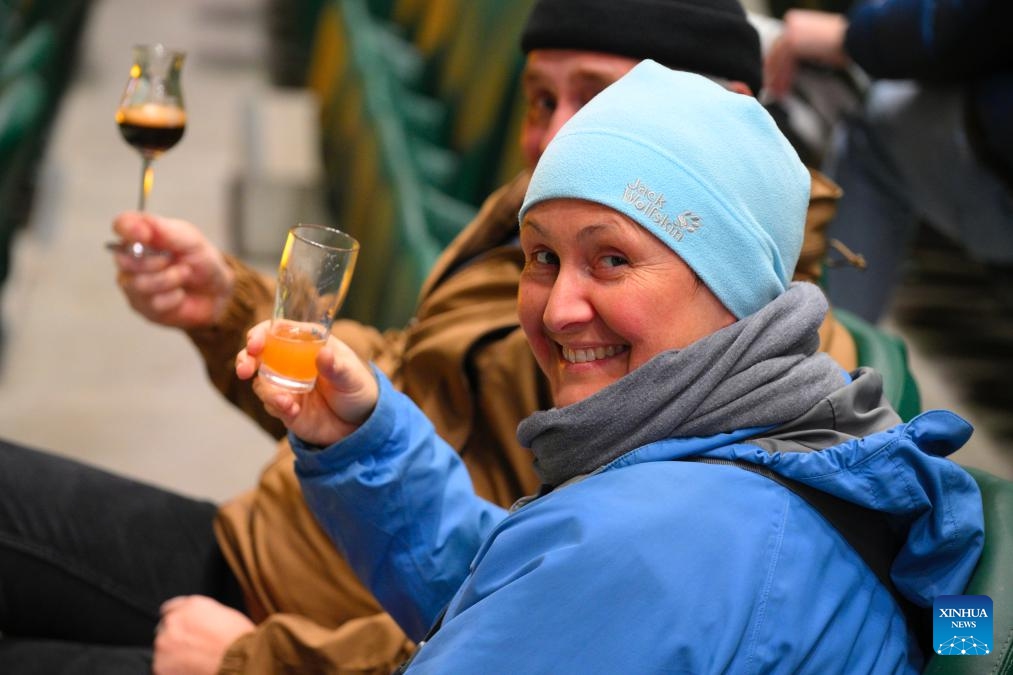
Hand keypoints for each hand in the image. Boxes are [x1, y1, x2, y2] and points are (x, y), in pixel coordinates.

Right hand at [112, 211, 234, 328]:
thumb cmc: (201, 261)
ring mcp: (134, 284)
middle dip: (155, 262)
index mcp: (142, 236)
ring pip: (140, 284)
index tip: (144, 235)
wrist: (216, 291)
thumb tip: (140, 224)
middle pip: (125, 260)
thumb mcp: (191, 240)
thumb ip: (165, 230)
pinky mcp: (142, 306)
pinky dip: (174, 297)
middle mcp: (132, 259)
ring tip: (184, 275)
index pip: (122, 225)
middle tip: (173, 260)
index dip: (128, 229)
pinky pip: (154, 303)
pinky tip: (180, 293)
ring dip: (170, 280)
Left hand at [152, 595, 253, 674]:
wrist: (240, 660)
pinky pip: (163, 668)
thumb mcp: (225, 615)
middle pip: (165, 629)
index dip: (179, 620)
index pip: (171, 608)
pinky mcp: (160, 665)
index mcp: (191, 605)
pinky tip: (191, 671)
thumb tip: (198, 624)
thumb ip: (204, 616)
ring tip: (194, 663)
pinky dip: (173, 671)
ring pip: (163, 650)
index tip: (183, 629)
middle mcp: (173, 620)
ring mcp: (164, 643)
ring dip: (173, 656)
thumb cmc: (240, 639)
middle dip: (176, 639)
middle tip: (193, 650)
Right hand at [237, 321, 378, 445]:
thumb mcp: (352, 376)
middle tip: (245, 369)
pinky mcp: (285, 407)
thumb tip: (324, 354)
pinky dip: (277, 406)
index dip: (260, 333)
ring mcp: (285, 384)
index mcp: (307, 342)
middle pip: (258, 354)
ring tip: (285, 401)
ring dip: (267, 390)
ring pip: (261, 382)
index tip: (255, 343)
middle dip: (245, 359)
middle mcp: (290, 361)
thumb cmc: (358, 388)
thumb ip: (337, 367)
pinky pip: (271, 405)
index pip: (277, 330)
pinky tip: (292, 410)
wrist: (360, 424)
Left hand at [764, 9, 849, 99]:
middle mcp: (791, 24)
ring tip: (778, 94)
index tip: (775, 78)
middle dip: (774, 73)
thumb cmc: (844, 43)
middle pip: (776, 52)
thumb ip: (804, 50)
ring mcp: (791, 32)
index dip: (776, 64)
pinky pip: (784, 65)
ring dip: (778, 79)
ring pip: (779, 60)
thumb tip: (794, 66)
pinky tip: (784, 89)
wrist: (854, 37)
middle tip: (773, 89)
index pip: (780, 46)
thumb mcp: (819, 44)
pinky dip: (783, 78)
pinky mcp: (793, 42)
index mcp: (797, 22)